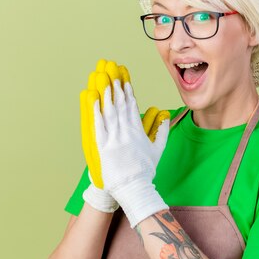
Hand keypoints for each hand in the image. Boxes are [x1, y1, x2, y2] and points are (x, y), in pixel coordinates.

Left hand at [91, 70, 169, 226]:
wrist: (134, 188)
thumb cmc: (146, 171)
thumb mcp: (158, 150)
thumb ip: (162, 132)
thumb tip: (166, 117)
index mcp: (137, 131)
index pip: (132, 106)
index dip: (127, 91)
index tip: (124, 79)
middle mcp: (126, 132)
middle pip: (120, 104)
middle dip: (116, 86)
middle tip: (112, 71)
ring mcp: (114, 139)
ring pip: (109, 111)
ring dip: (105, 93)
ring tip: (102, 78)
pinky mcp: (103, 147)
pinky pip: (98, 125)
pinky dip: (95, 111)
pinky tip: (92, 99)